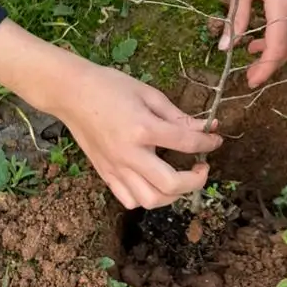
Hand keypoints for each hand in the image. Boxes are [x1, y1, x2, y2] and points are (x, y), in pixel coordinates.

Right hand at [49, 61, 220, 209]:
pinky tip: (154, 182)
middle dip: (195, 181)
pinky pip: (129, 199)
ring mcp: (115, 168)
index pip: (186, 143)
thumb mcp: (148, 94)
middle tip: (201, 168)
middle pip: (171, 184)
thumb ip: (177, 116)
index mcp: (143, 128)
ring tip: (179, 180)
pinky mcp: (105, 174)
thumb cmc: (109, 87)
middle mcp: (129, 154)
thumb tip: (204, 128)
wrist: (70, 93)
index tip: (215, 140)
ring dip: (172, 195)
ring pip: (151, 200)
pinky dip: (147, 197)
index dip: (208, 142)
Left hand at [225, 0, 286, 87]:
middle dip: (271, 66)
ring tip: (251, 55)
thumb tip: (226, 47)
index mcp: (283, 5)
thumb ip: (235, 17)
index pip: (277, 50)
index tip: (249, 82)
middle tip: (249, 74)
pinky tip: (262, 35)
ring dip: (277, 51)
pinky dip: (282, 37)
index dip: (264, 70)